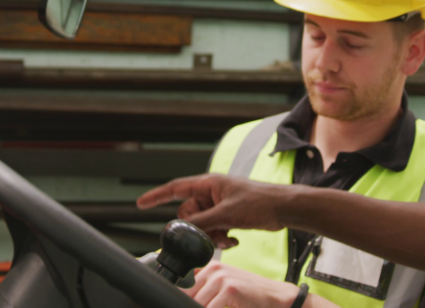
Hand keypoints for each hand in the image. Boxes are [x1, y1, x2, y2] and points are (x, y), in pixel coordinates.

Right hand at [136, 174, 293, 248]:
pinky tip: (234, 240)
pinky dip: (220, 237)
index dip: (157, 196)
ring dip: (211, 235)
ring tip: (227, 238)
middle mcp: (212, 193)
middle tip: (211, 234)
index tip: (141, 203)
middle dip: (197, 227)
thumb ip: (202, 221)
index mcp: (209, 184)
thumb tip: (182, 229)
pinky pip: (214, 229)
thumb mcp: (227, 213)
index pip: (176, 188)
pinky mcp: (229, 216)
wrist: (284, 209)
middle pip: (189, 212)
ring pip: (202, 224)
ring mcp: (221, 204)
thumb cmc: (260, 202)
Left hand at [186, 262, 298, 307]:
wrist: (276, 297)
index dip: (181, 297)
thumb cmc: (250, 295)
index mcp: (210, 266)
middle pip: (186, 294)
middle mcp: (214, 269)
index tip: (183, 302)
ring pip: (196, 303)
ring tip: (221, 306)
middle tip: (213, 304)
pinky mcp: (229, 289)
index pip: (182, 282)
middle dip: (190, 305)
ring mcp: (221, 277)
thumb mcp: (225, 285)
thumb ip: (204, 288)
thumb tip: (181, 297)